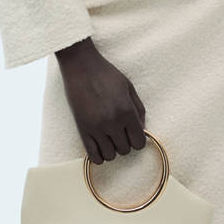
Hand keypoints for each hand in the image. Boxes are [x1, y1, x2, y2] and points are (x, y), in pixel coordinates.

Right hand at [55, 37, 146, 164]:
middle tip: (120, 131)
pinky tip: (100, 147)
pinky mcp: (82, 129)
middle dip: (125, 142)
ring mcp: (96, 128)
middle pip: (125, 150)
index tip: (132, 133)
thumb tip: (142, 129)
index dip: (138, 140)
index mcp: (127, 111)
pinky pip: (93, 155)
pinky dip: (99, 156)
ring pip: (110, 155)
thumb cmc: (106, 74)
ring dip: (111, 149)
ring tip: (109, 137)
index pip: (139, 142)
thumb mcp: (129, 87)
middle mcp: (113, 122)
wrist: (81, 66)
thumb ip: (139, 109)